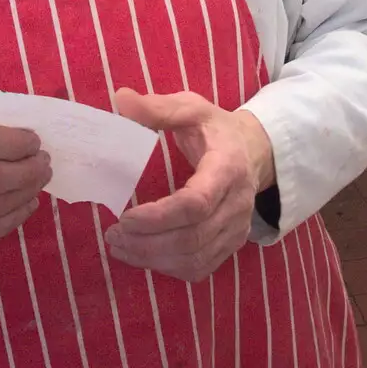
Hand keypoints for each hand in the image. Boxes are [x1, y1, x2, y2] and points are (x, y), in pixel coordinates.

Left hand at [105, 89, 274, 282]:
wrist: (253, 151)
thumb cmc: (215, 129)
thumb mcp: (191, 109)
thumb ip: (157, 107)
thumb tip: (119, 99)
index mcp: (228, 166)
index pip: (196, 203)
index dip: (158, 216)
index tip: (124, 217)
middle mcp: (237, 203)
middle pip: (193, 237)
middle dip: (147, 243)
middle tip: (113, 235)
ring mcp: (238, 228)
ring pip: (196, 258)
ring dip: (153, 259)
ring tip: (120, 246)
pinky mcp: (232, 244)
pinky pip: (201, 268)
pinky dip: (169, 268)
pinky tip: (144, 255)